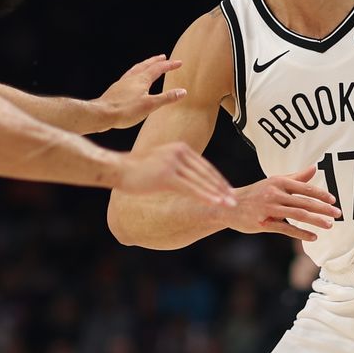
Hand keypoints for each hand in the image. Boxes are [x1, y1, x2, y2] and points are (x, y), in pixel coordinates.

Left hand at [95, 55, 186, 130]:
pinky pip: (127, 77)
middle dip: (156, 61)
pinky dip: (133, 75)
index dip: (169, 65)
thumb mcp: (150, 105)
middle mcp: (131, 78)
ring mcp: (122, 83)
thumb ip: (166, 98)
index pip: (158, 68)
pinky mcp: (115, 90)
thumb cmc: (126, 110)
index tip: (179, 63)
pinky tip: (131, 81)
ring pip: (135, 70)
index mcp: (141, 79)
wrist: (102, 114)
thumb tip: (182, 91)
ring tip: (147, 65)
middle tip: (163, 57)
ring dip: (143, 65)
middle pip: (145, 65)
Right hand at [116, 142, 235, 206]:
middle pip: (206, 173)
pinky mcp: (167, 175)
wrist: (119, 169)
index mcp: (180, 148)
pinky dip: (205, 196)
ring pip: (201, 181)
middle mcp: (179, 152)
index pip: (205, 166)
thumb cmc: (137, 171)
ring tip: (229, 204)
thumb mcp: (162, 163)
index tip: (228, 191)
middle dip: (221, 188)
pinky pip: (190, 188)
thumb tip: (189, 179)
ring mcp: (173, 163)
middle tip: (234, 200)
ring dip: (217, 194)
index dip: (218, 180)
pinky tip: (215, 203)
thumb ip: (177, 167)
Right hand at [224, 167, 340, 240]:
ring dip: (316, 220)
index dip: (321, 194)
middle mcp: (274, 193)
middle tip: (338, 214)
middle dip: (323, 209)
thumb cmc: (255, 193)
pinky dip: (301, 233)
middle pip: (304, 202)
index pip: (305, 188)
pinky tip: (313, 237)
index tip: (334, 201)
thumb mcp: (274, 182)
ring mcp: (269, 209)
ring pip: (297, 214)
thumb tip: (315, 168)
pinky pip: (286, 229)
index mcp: (279, 182)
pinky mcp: (263, 223)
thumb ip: (296, 177)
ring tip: (329, 225)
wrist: (228, 206)